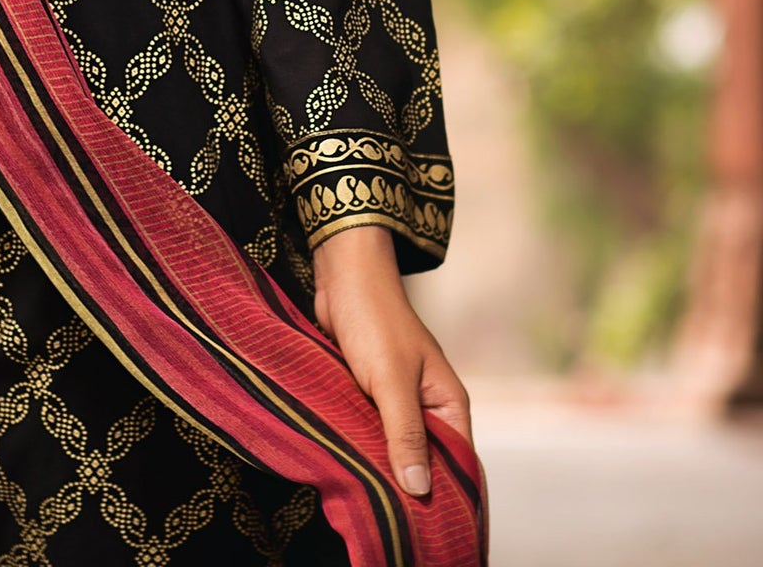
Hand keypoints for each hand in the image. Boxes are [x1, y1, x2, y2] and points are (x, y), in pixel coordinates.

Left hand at [311, 224, 472, 498]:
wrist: (343, 274)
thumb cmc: (373, 319)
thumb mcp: (391, 380)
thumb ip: (406, 433)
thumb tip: (420, 491)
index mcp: (449, 403)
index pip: (458, 465)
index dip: (445, 497)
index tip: (430, 527)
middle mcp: (429, 406)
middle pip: (426, 462)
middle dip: (412, 487)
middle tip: (394, 518)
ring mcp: (399, 400)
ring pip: (396, 448)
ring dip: (384, 467)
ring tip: (371, 499)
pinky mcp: (371, 394)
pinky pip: (373, 431)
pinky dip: (365, 446)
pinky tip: (352, 466)